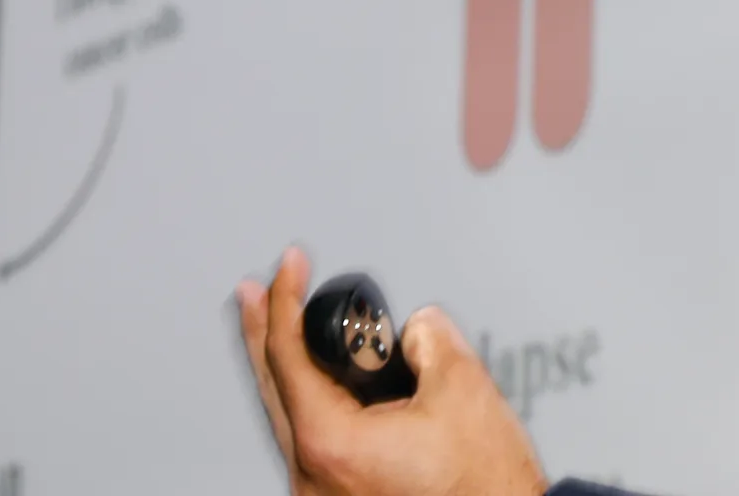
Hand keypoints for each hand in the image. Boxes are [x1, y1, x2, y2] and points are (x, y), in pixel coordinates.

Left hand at [236, 247, 546, 495]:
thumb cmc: (482, 487)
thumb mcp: (463, 389)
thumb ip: (430, 338)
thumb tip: (417, 327)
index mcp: (331, 443)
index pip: (288, 354)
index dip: (287, 298)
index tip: (290, 266)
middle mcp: (312, 475)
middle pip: (272, 388)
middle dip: (263, 332)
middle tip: (255, 291)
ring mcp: (320, 494)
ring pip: (287, 416)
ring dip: (283, 368)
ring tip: (278, 327)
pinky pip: (308, 440)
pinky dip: (308, 401)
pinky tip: (316, 383)